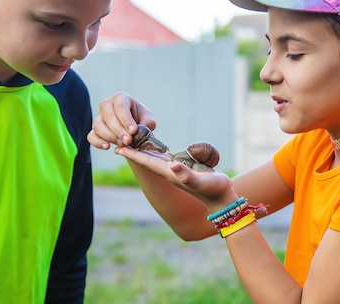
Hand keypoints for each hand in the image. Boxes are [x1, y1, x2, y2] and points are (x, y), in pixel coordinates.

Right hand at [88, 92, 155, 149]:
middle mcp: (107, 105)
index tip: (133, 131)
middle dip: (119, 130)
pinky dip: (97, 142)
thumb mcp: (148, 119)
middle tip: (128, 140)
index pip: (120, 106)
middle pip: (108, 116)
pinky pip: (91, 135)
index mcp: (121, 98)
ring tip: (121, 144)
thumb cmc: (141, 119)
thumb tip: (140, 130)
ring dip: (110, 136)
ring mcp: (99, 116)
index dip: (126, 119)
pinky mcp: (95, 129)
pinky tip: (107, 147)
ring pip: (98, 125)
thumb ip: (147, 123)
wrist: (133, 127)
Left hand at [115, 145, 235, 207]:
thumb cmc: (212, 189)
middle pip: (147, 160)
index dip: (133, 155)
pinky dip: (157, 151)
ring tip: (132, 142)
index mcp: (170, 173)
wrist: (221, 198)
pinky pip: (165, 157)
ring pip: (155, 158)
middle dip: (133, 152)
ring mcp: (176, 171)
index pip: (147, 162)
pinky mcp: (184, 168)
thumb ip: (186, 174)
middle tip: (118, 141)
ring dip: (142, 151)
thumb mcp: (199, 180)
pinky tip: (154, 147)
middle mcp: (170, 172)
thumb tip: (172, 165)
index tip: (119, 148)